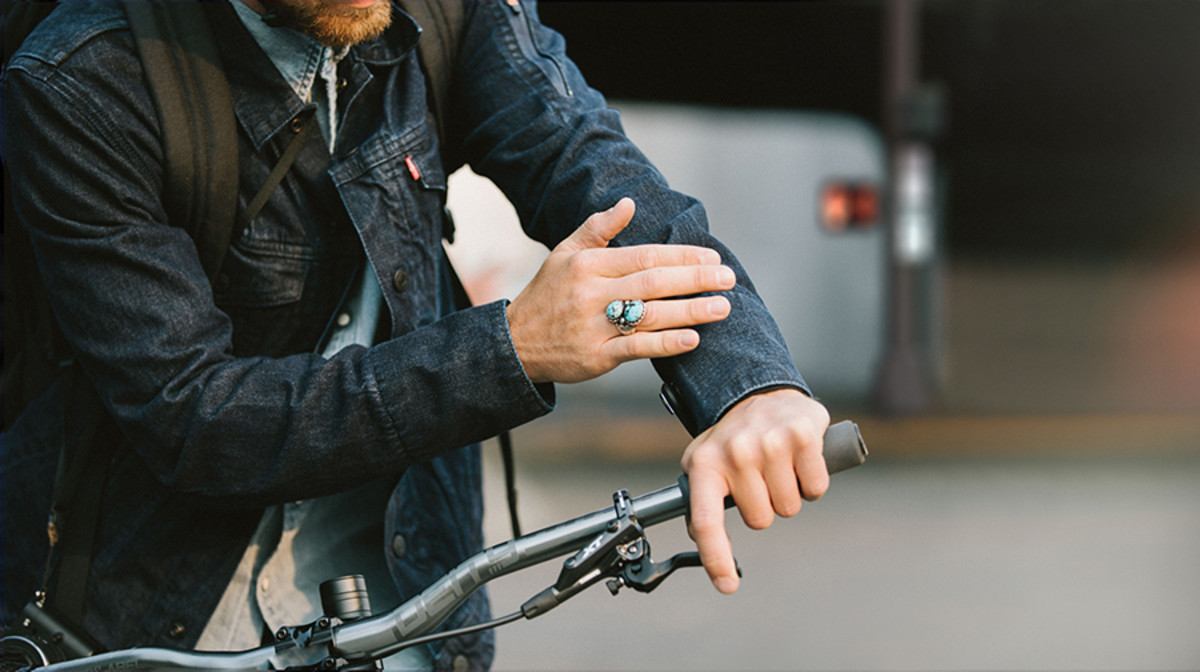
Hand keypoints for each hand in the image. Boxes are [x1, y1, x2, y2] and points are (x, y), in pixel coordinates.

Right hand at [507, 198, 734, 383]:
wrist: (515, 344)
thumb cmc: (547, 294)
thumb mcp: (565, 253)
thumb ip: (598, 227)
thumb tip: (628, 203)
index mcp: (588, 264)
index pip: (645, 255)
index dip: (682, 255)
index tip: (712, 257)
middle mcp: (592, 294)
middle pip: (653, 283)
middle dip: (695, 279)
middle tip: (728, 278)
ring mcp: (594, 327)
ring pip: (650, 315)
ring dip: (690, 311)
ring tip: (722, 307)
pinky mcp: (596, 357)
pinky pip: (636, 349)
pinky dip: (666, 343)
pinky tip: (692, 338)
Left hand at [680, 388, 830, 593]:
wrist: (760, 392)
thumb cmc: (731, 437)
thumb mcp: (703, 462)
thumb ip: (698, 502)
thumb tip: (699, 540)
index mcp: (705, 464)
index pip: (707, 523)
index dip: (717, 559)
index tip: (727, 585)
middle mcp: (735, 452)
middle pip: (761, 520)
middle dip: (765, 507)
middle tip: (760, 479)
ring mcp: (769, 443)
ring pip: (790, 507)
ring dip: (789, 494)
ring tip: (778, 466)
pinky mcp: (802, 436)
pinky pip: (816, 489)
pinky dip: (812, 483)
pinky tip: (799, 461)